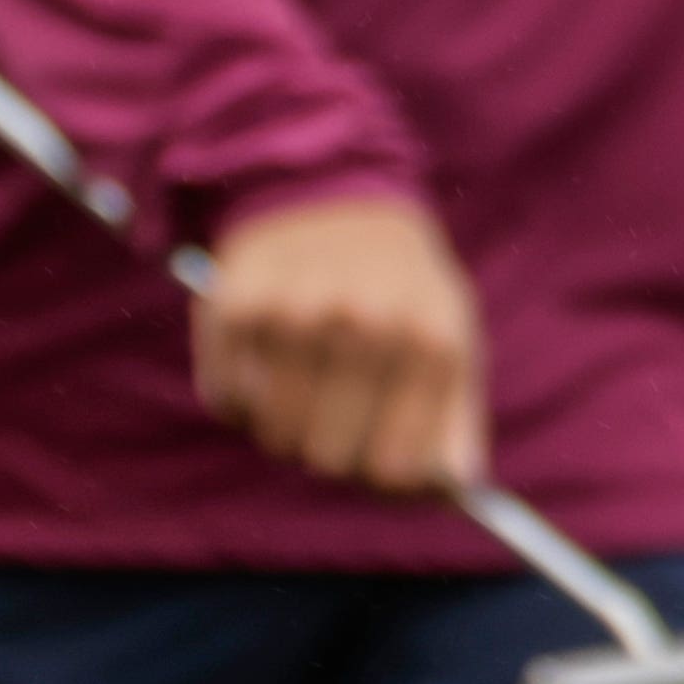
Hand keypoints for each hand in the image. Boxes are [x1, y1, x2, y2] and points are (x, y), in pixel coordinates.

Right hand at [192, 195, 485, 493]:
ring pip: (274, 435)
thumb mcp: (448, 338)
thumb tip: (457, 490)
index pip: (393, 470)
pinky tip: (258, 367)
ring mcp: (296, 312)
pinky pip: (226, 400)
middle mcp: (364, 324)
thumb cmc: (399, 287)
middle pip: (328, 459)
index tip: (372, 460)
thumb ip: (457, 421)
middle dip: (327, 452)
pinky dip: (237, 399)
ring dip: (281, 428)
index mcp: (429, 340)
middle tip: (328, 422)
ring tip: (295, 392)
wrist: (331, 194)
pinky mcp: (235, 303)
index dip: (378, 476)